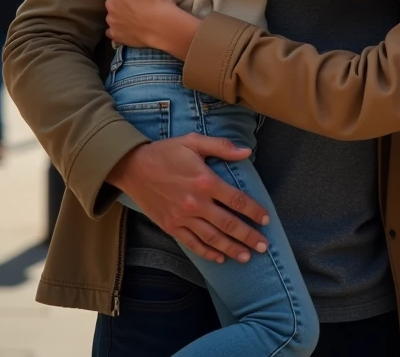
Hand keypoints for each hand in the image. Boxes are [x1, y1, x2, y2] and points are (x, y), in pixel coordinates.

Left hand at [105, 0, 199, 58]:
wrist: (164, 26)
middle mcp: (110, 4)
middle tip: (141, 2)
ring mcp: (112, 21)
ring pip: (113, 14)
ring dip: (121, 14)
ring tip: (138, 15)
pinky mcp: (116, 35)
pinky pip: (113, 30)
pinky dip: (120, 28)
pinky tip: (131, 27)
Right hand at [107, 134, 269, 263]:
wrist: (133, 167)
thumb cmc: (166, 152)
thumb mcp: (193, 141)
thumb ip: (222, 147)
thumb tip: (247, 152)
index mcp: (205, 181)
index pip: (237, 200)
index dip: (254, 211)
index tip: (266, 219)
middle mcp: (196, 203)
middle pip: (228, 224)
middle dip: (248, 236)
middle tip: (264, 246)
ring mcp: (182, 217)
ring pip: (212, 238)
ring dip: (232, 249)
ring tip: (247, 256)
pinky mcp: (170, 226)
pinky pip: (192, 243)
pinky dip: (207, 252)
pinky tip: (220, 258)